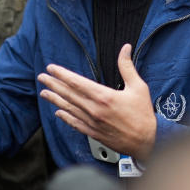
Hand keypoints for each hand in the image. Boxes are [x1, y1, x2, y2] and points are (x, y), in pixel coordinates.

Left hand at [37, 44, 156, 159]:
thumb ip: (127, 67)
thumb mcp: (138, 87)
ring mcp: (92, 122)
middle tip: (42, 77)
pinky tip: (58, 112)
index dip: (62, 74)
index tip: (52, 68)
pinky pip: (75, 123)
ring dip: (55, 99)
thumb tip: (125, 48)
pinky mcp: (94, 133)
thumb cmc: (143, 114)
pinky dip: (65, 117)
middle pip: (68, 94)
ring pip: (69, 108)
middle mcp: (94, 109)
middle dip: (53, 84)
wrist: (147, 142)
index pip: (76, 82)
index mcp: (104, 96)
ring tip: (44, 93)